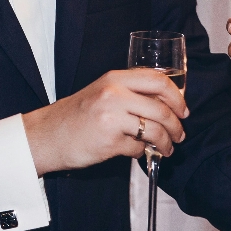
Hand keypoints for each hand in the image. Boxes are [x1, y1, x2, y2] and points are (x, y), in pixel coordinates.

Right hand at [22, 69, 187, 174]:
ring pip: (155, 131)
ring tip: (168, 149)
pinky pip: (138, 148)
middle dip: (177, 126)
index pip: (158, 81)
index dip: (177, 97)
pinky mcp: (110, 142)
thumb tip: (165, 104)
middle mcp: (114, 95)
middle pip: (162, 109)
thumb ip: (130, 93)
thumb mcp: (103, 92)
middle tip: (180, 134)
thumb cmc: (76, 115)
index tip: (183, 110)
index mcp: (115, 78)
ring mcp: (112, 118)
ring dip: (167, 143)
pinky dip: (142, 152)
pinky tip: (137, 152)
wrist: (47, 135)